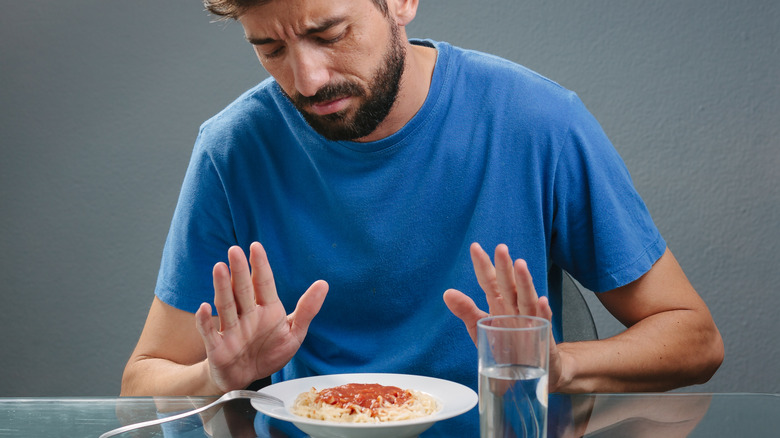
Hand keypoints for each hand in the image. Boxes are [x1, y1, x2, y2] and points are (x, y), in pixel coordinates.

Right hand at [195, 242, 327, 392]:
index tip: (256, 247)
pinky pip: (210, 332)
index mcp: (267, 309)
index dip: (260, 265)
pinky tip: (203, 308)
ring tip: (219, 268)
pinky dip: (204, 321)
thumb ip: (307, 310)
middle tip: (235, 251)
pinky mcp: (218, 347)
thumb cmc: (269, 352)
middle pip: (242, 289)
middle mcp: (247, 315)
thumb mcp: (294, 334)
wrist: (247, 378)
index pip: (263, 283)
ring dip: (222, 287)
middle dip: (239, 271)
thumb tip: (323, 284)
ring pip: (225, 305)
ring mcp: (231, 329)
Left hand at [443, 243, 562, 389]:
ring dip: (524, 281)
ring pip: (526, 298)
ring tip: (520, 265)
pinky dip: (543, 312)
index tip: (475, 248)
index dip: (482, 265)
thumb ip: (465, 310)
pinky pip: (544, 322)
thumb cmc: (506, 345)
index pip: (489, 280)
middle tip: (500, 249)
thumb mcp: (480, 327)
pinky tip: (542, 301)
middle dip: (504, 266)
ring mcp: (529, 319)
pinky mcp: (542, 335)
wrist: (529, 369)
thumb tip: (447, 293)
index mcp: (498, 303)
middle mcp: (514, 307)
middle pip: (508, 284)